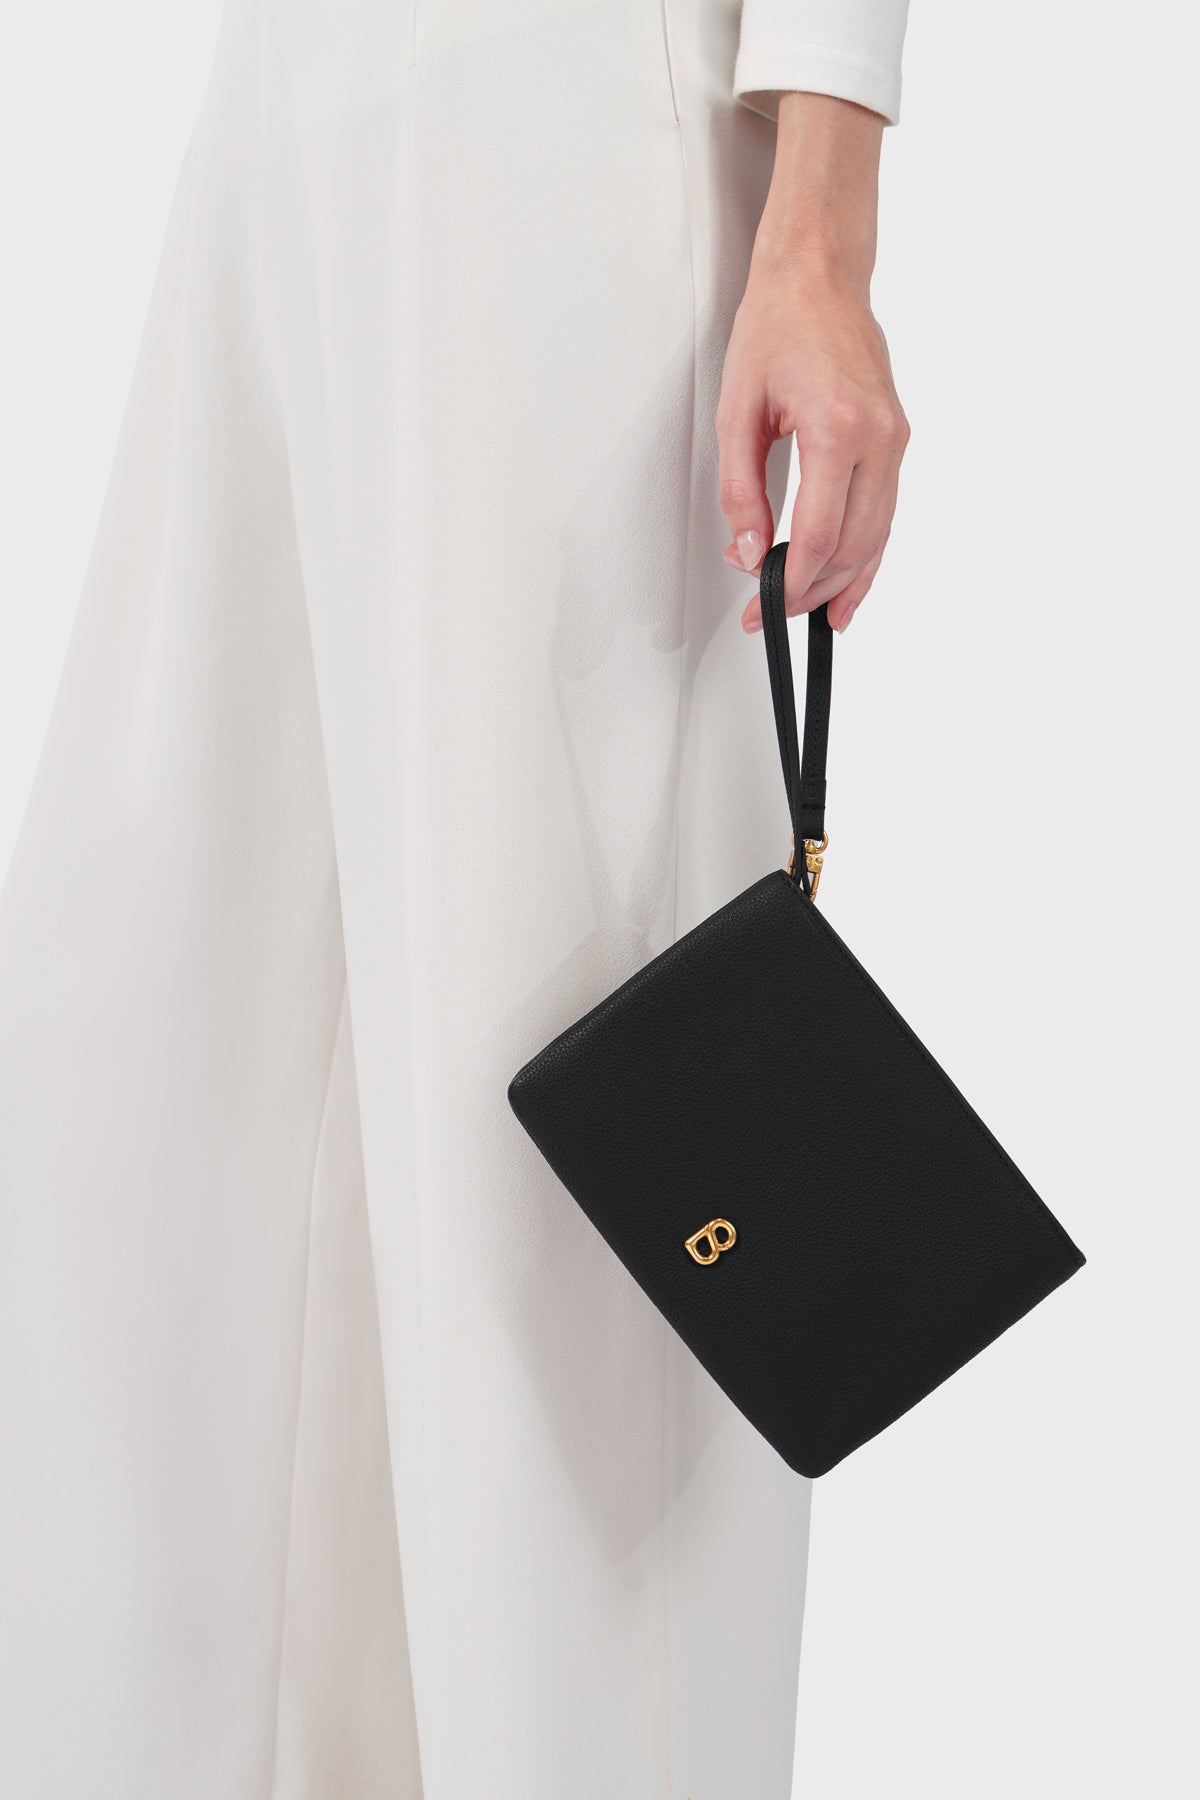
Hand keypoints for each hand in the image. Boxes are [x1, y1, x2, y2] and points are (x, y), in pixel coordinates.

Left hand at [715, 94, 908, 633]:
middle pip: (855, 545)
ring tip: (821, 617)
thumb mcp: (737, 411)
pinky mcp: (896, 437)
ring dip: (849, 581)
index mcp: (837, 427)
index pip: (820, 535)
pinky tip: (851, 579)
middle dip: (814, 591)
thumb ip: (740, 490)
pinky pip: (886, 510)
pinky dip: (868, 550)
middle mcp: (877, 436)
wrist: (819, 274)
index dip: (790, 583)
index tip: (763, 605)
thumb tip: (746, 551)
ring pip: (879, 535)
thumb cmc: (778, 326)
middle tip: (775, 613)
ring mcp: (895, 437)